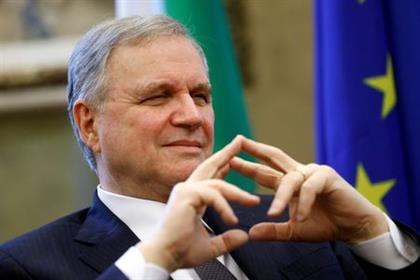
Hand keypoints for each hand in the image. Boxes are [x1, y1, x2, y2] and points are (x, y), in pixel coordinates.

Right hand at [137, 136, 259, 271]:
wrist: (164, 257)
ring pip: (218, 183)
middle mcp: (187, 189)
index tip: (235, 158)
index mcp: (191, 196)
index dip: (224, 166)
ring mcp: (185, 190)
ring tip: (254, 201)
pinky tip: (231, 219)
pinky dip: (224, 207)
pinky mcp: (186, 195)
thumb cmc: (180, 251)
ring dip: (238, 192)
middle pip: (210, 166)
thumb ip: (226, 240)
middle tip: (241, 140)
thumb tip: (243, 236)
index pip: (210, 176)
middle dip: (227, 153)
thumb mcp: (210, 246)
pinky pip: (213, 195)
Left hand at [230, 136, 388, 243]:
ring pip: (290, 179)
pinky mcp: (328, 177)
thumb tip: (251, 233)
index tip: (230, 160)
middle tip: (238, 143)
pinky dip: (303, 203)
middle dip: (256, 150)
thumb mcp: (294, 230)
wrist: (355, 228)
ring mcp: (314, 172)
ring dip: (281, 197)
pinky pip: (309, 188)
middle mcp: (300, 173)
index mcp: (291, 182)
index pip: (266, 171)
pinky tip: (301, 217)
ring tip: (274, 213)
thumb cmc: (326, 225)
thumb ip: (274, 230)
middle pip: (274, 157)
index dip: (249, 165)